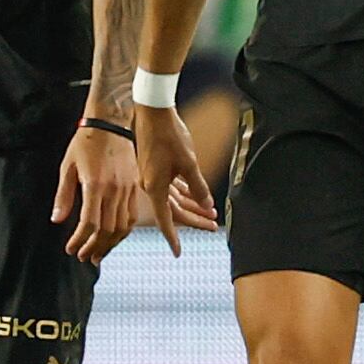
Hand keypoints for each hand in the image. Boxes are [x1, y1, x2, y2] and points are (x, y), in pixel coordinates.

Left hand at [53, 125, 139, 264]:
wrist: (110, 123)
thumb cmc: (85, 143)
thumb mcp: (67, 167)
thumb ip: (63, 196)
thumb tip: (57, 220)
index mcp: (95, 185)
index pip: (89, 223)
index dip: (80, 240)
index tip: (71, 249)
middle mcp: (114, 190)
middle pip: (107, 230)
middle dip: (94, 248)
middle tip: (84, 257)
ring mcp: (127, 189)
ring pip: (122, 226)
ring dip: (109, 244)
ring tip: (98, 253)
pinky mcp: (134, 187)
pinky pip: (132, 216)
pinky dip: (122, 231)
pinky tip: (113, 237)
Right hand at [135, 105, 220, 252]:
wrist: (152, 111)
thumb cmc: (168, 135)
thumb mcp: (188, 163)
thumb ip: (198, 187)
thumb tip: (207, 205)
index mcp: (155, 188)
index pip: (166, 220)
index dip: (173, 237)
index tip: (177, 252)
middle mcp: (150, 185)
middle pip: (174, 210)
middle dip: (194, 219)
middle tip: (213, 226)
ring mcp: (152, 175)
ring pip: (175, 198)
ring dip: (192, 205)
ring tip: (211, 213)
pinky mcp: (155, 166)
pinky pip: (172, 186)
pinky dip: (185, 192)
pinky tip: (196, 195)